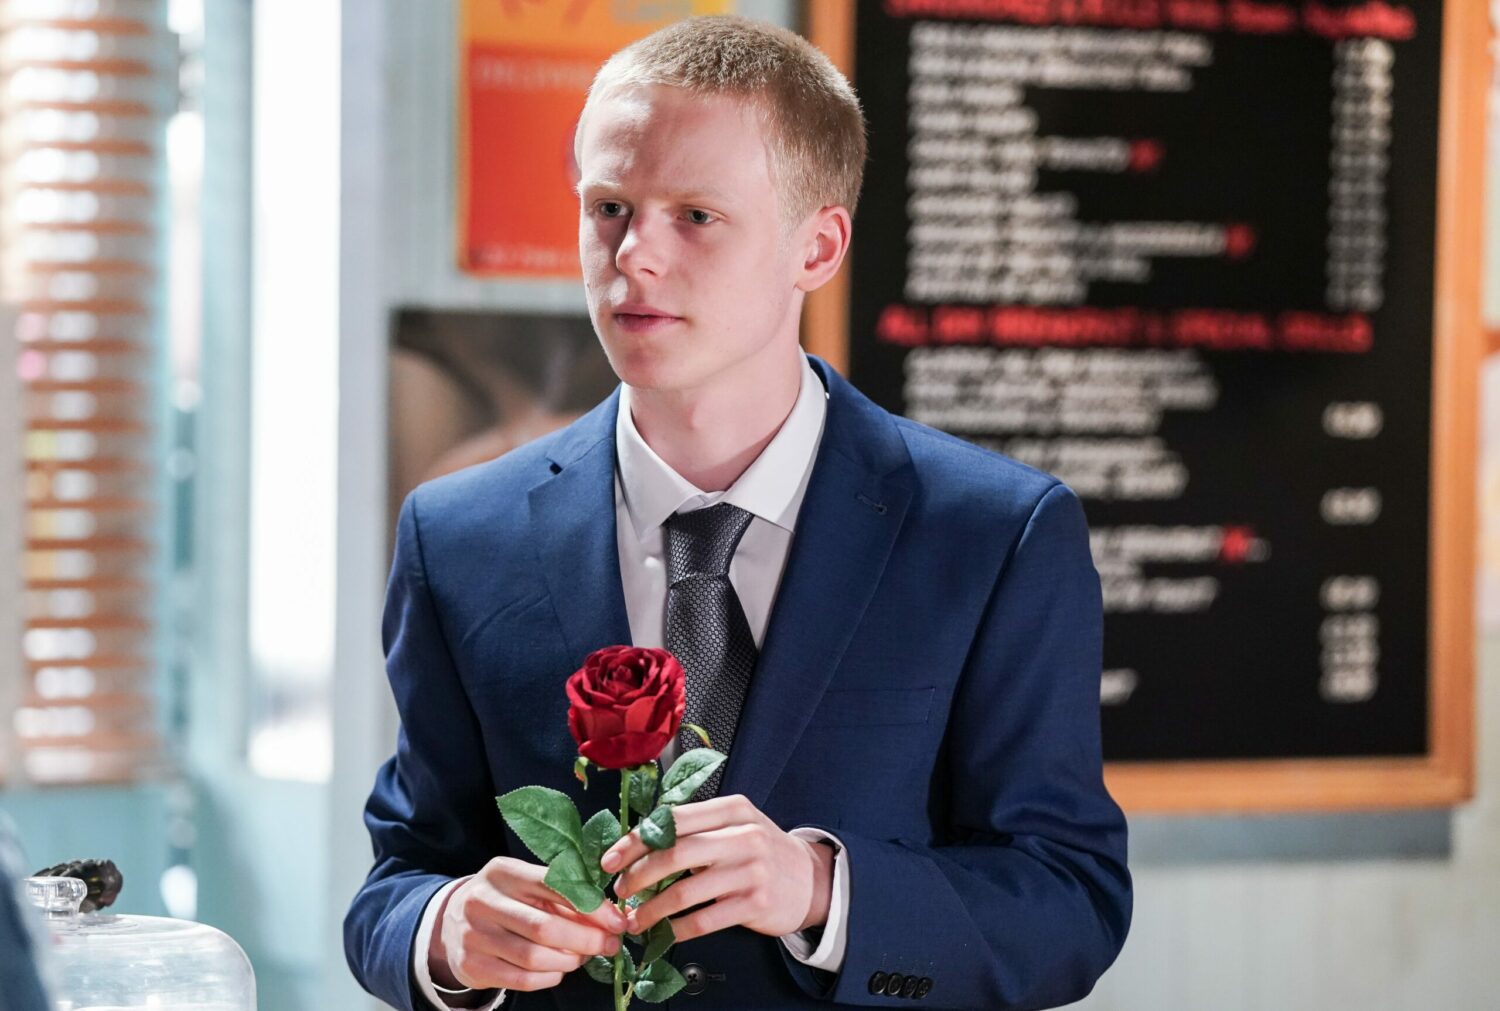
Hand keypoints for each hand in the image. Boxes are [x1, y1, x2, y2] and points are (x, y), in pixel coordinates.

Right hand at [431, 856, 628, 991]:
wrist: (453, 921)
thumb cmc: (507, 900)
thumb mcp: (529, 887)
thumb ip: (566, 897)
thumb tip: (610, 919)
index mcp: (503, 872)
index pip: (554, 886)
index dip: (591, 906)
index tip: (617, 921)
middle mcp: (483, 900)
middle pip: (544, 927)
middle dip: (586, 939)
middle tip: (609, 944)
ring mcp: (473, 935)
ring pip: (533, 957)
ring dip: (569, 960)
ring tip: (583, 957)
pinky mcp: (471, 965)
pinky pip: (521, 979)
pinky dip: (549, 977)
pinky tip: (559, 970)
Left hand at [601, 794, 835, 942]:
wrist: (811, 880)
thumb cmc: (762, 850)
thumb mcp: (736, 825)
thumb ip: (697, 828)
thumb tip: (639, 844)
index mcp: (732, 809)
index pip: (672, 821)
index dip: (635, 841)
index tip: (610, 859)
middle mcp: (743, 836)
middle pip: (674, 855)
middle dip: (637, 876)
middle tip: (619, 891)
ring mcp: (750, 871)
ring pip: (684, 892)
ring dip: (651, 909)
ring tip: (634, 918)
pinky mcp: (754, 904)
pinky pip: (703, 920)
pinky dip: (676, 929)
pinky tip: (663, 932)